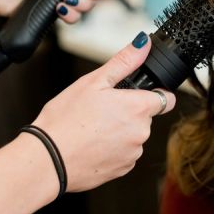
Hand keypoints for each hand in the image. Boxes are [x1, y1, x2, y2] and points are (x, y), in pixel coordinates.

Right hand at [28, 33, 175, 192]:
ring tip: (92, 128)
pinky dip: (112, 149)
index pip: (166, 99)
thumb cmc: (65, 120)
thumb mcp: (93, 82)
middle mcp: (141, 133)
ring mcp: (132, 154)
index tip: (138, 94)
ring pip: (133, 136)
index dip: (154, 93)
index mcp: (137, 108)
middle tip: (100, 110)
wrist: (48, 160)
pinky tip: (91, 144)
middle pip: (145, 117)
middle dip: (128, 112)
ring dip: (120, 131)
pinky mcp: (122, 170)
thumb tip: (142, 44)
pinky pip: (124, 154)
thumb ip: (124, 62)